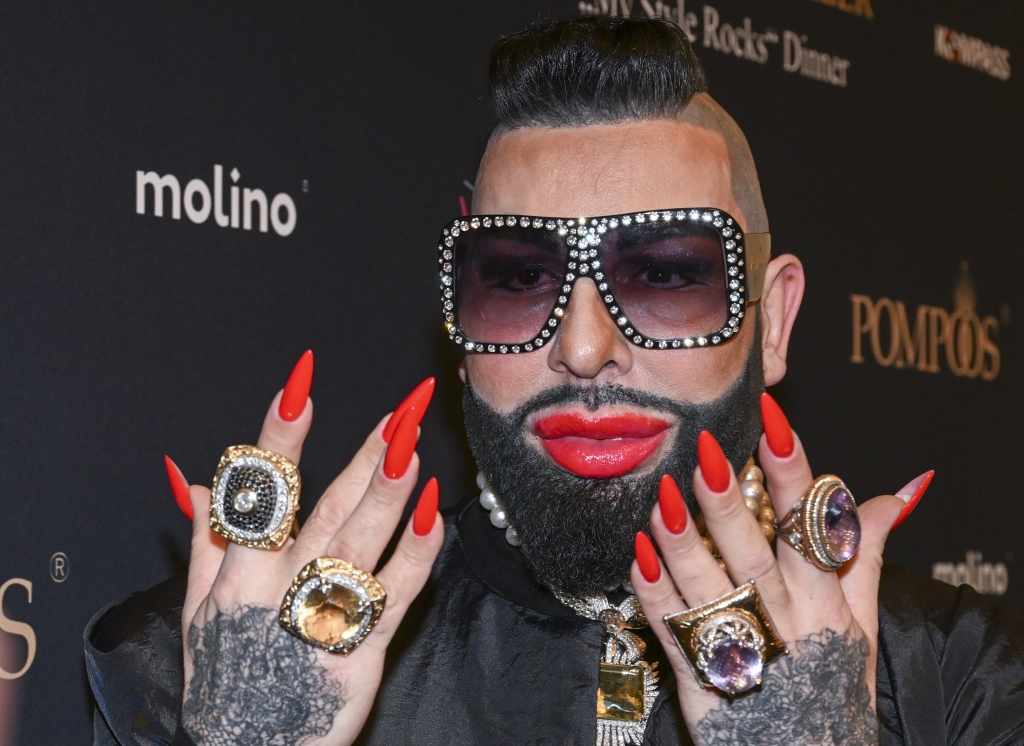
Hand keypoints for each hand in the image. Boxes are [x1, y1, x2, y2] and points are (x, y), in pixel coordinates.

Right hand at [175, 360, 443, 745]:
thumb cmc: (226, 677)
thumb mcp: (198, 610)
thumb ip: (203, 541)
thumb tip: (197, 479)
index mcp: (240, 573)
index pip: (260, 491)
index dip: (279, 436)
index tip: (300, 385)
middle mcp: (281, 588)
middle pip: (329, 508)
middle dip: (364, 453)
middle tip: (402, 407)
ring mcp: (323, 617)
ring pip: (363, 542)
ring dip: (390, 491)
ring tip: (415, 442)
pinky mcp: (361, 649)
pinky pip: (396, 593)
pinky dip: (417, 551)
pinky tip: (436, 510)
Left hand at [632, 393, 907, 744]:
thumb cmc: (831, 683)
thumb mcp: (860, 621)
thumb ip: (864, 552)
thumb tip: (896, 494)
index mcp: (825, 600)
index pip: (810, 526)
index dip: (791, 473)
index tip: (772, 423)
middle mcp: (785, 621)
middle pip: (754, 555)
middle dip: (728, 503)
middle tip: (705, 455)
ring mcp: (743, 650)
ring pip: (708, 588)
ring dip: (683, 543)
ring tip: (661, 501)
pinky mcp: (704, 678)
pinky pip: (674, 633)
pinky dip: (655, 596)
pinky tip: (639, 558)